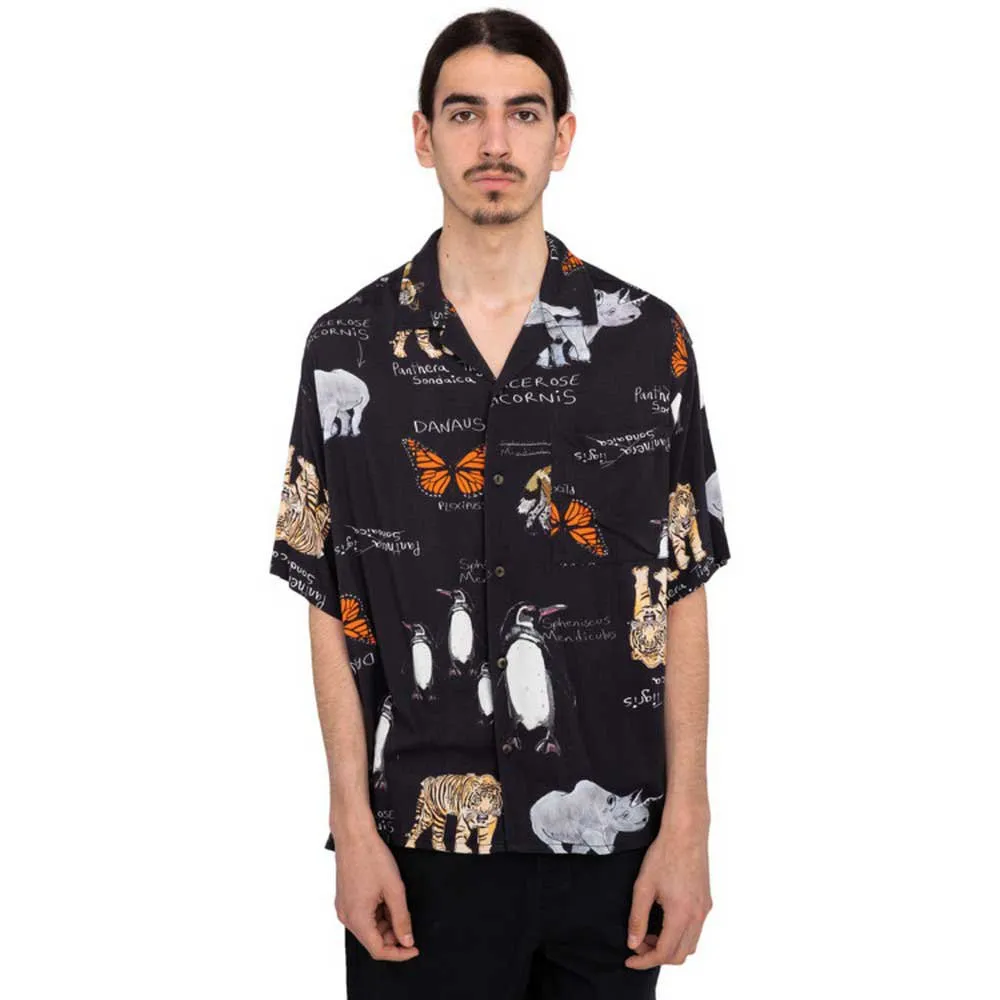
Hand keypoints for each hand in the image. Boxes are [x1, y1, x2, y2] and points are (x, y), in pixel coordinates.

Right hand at [333, 831, 419, 961]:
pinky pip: (362, 915)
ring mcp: (343, 907)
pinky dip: (377, 913)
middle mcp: (346, 917)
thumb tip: (407, 941)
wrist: (354, 834)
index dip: (399, 953)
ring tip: (396, 901)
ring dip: (386, 923)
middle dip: (393, 935)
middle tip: (409, 920)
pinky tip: (386, 897)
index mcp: (356, 918)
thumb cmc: (371, 857)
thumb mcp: (394, 889)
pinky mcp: (345, 899)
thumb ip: (402, 918)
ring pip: (368, 927)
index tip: (414, 948)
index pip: (378, 950)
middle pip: (372, 940)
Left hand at [624, 818, 711, 968]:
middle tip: (637, 944)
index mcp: (681, 914)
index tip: (630, 958)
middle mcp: (697, 917)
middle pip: (680, 955)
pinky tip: (663, 921)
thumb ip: (637, 917)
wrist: (686, 833)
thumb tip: (633, 942)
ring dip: (669, 947)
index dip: (644, 960)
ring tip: (649, 932)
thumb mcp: (643, 886)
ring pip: (690, 945)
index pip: (664, 952)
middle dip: (656, 956)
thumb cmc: (664, 855)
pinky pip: (695, 931)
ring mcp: (704, 910)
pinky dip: (679, 936)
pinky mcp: (706, 902)